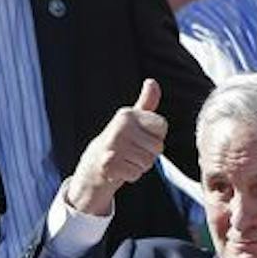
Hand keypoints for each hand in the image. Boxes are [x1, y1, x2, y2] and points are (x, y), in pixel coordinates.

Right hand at [65, 79, 167, 215]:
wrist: (94, 163)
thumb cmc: (120, 140)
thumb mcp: (133, 119)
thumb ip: (146, 102)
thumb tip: (151, 81)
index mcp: (128, 115)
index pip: (162, 126)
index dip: (156, 135)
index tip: (141, 137)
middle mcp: (121, 127)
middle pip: (158, 147)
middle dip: (149, 154)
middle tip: (133, 152)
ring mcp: (113, 145)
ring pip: (148, 162)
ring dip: (140, 166)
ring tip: (126, 159)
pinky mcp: (109, 164)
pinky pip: (136, 174)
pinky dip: (130, 175)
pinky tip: (120, 169)